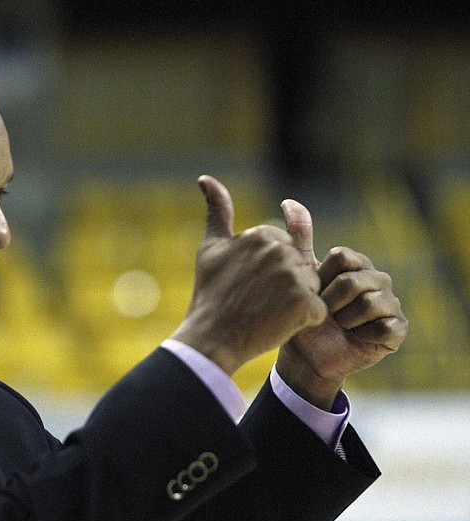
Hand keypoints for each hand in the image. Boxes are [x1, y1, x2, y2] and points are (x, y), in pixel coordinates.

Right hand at [171, 176, 326, 375]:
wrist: (212, 338)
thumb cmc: (210, 295)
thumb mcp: (210, 248)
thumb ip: (217, 211)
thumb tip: (206, 178)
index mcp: (260, 234)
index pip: (283, 249)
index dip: (268, 271)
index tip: (248, 285)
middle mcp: (280, 251)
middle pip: (299, 267)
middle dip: (284, 285)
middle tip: (257, 301)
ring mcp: (294, 277)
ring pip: (311, 288)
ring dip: (295, 303)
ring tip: (267, 313)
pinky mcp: (306, 304)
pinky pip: (318, 310)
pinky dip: (303, 321)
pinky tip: (278, 325)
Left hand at [277, 200, 408, 409]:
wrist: (306, 356)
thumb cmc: (303, 313)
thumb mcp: (298, 274)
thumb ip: (297, 238)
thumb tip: (289, 201)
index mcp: (356, 263)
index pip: (341, 256)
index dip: (321, 278)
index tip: (312, 292)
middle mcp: (377, 279)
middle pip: (352, 280)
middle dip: (329, 301)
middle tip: (323, 312)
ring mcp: (391, 303)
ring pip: (368, 303)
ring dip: (343, 319)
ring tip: (337, 325)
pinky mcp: (398, 329)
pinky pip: (384, 325)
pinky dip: (361, 333)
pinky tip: (354, 337)